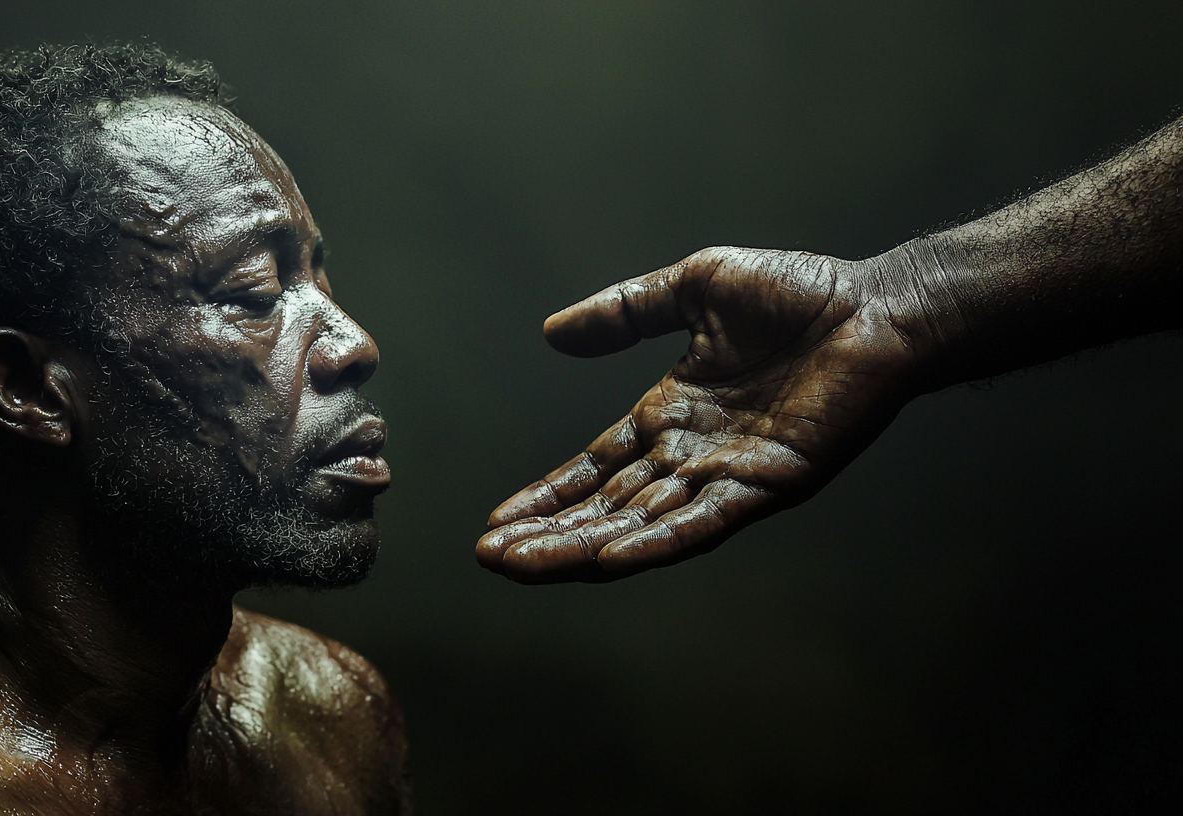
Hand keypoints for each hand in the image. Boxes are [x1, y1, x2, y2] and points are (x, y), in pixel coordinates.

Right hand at [478, 246, 925, 582]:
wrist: (879, 306)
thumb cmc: (799, 294)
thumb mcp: (691, 288)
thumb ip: (624, 312)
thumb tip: (551, 334)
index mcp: (671, 414)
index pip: (594, 468)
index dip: (547, 496)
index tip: (495, 524)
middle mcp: (692, 455)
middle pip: (606, 507)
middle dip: (548, 534)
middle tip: (489, 558)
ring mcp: (729, 475)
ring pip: (641, 523)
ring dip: (581, 549)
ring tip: (522, 567)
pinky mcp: (770, 484)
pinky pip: (704, 521)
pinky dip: (656, 542)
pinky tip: (609, 560)